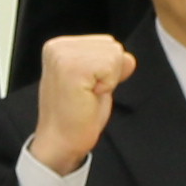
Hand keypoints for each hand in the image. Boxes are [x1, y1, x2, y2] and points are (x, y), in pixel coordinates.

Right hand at [26, 32, 132, 175]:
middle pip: (111, 45)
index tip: (86, 87)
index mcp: (59, 47)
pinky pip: (111, 66)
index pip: (105, 43)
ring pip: (113, 54)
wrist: (61, 142)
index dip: (106, 69)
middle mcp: (57, 47)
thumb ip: (110, 64)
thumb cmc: (75, 117)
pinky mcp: (72, 68)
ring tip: (87, 95)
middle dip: (109, 73)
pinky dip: (107, 85)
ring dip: (108, 80)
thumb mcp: (97, 82)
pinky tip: (88, 96)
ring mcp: (62, 56)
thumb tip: (128, 58)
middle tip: (87, 93)